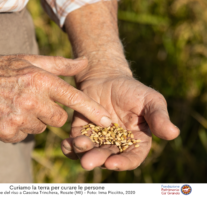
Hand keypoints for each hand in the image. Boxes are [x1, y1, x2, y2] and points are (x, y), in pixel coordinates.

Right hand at [0, 55, 111, 142]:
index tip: (107, 121)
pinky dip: (19, 128)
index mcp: (40, 80)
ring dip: (33, 121)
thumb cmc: (2, 69)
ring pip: (40, 129)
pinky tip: (7, 115)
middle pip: (58, 120)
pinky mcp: (7, 133)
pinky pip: (23, 136)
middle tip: (35, 102)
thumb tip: (85, 62)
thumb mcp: (31, 60)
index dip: (92, 110)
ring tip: (17, 106)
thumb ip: (61, 64)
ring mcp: (18, 119)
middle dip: (51, 114)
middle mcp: (31, 100)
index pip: (73, 98)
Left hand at [61, 73, 179, 169]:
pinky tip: (67, 143)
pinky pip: (75, 144)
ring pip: (89, 153)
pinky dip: (70, 147)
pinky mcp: (81, 132)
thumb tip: (173, 133)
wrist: (106, 78)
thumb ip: (159, 117)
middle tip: (88, 162)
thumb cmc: (132, 90)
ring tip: (78, 144)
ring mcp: (97, 139)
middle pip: (107, 157)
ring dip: (82, 153)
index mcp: (135, 141)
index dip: (123, 163)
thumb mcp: (150, 100)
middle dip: (98, 160)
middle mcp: (115, 144)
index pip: (131, 158)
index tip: (113, 163)